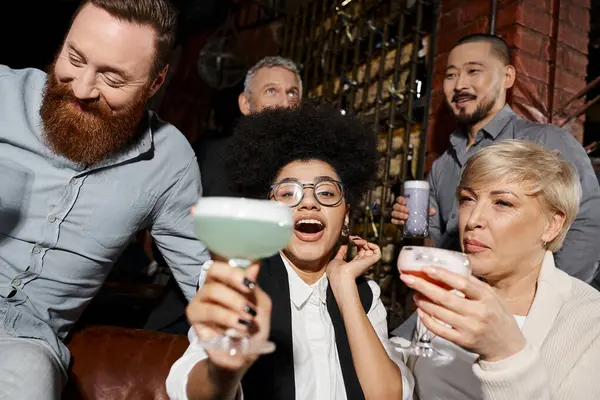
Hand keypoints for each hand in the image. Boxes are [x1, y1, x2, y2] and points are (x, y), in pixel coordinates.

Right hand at [186, 262, 271, 370]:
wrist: (244, 355)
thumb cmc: (252, 328)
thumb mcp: (261, 306)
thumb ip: (255, 287)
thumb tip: (255, 265)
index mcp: (226, 282)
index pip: (223, 264)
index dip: (235, 269)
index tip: (250, 282)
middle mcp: (210, 288)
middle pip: (212, 271)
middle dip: (233, 280)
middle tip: (249, 292)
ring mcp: (200, 302)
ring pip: (211, 291)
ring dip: (234, 303)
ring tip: (248, 318)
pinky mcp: (194, 318)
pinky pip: (208, 312)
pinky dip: (227, 318)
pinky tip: (239, 327)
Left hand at [326, 236, 380, 283]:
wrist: (339, 276)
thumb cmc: (335, 272)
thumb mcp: (337, 259)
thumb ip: (341, 252)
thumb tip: (344, 244)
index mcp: (354, 263)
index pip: (360, 251)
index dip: (357, 243)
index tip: (350, 239)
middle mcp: (361, 263)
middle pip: (365, 249)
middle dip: (360, 240)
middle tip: (352, 238)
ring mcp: (366, 262)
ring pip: (370, 249)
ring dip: (364, 242)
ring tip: (356, 240)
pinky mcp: (370, 262)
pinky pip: (378, 253)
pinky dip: (374, 246)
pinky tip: (366, 243)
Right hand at [391, 196, 435, 224]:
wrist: (414, 225)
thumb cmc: (417, 215)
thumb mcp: (423, 212)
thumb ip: (427, 211)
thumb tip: (433, 211)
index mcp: (403, 204)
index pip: (399, 199)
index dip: (400, 200)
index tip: (405, 202)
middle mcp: (398, 208)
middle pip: (396, 206)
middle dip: (401, 208)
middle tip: (407, 211)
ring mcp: (396, 215)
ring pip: (394, 213)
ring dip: (399, 215)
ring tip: (406, 217)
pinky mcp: (396, 222)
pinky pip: (393, 221)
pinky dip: (397, 221)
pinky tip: (403, 222)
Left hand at [400, 266, 525, 361]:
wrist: (507, 347)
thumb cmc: (498, 317)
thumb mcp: (493, 296)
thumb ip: (473, 285)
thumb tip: (448, 272)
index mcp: (486, 298)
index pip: (462, 283)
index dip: (442, 275)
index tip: (426, 269)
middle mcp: (478, 312)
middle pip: (445, 298)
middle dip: (423, 287)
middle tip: (408, 279)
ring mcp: (470, 328)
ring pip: (439, 313)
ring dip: (423, 303)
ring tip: (415, 295)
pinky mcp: (463, 341)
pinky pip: (439, 330)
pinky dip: (427, 320)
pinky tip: (421, 312)